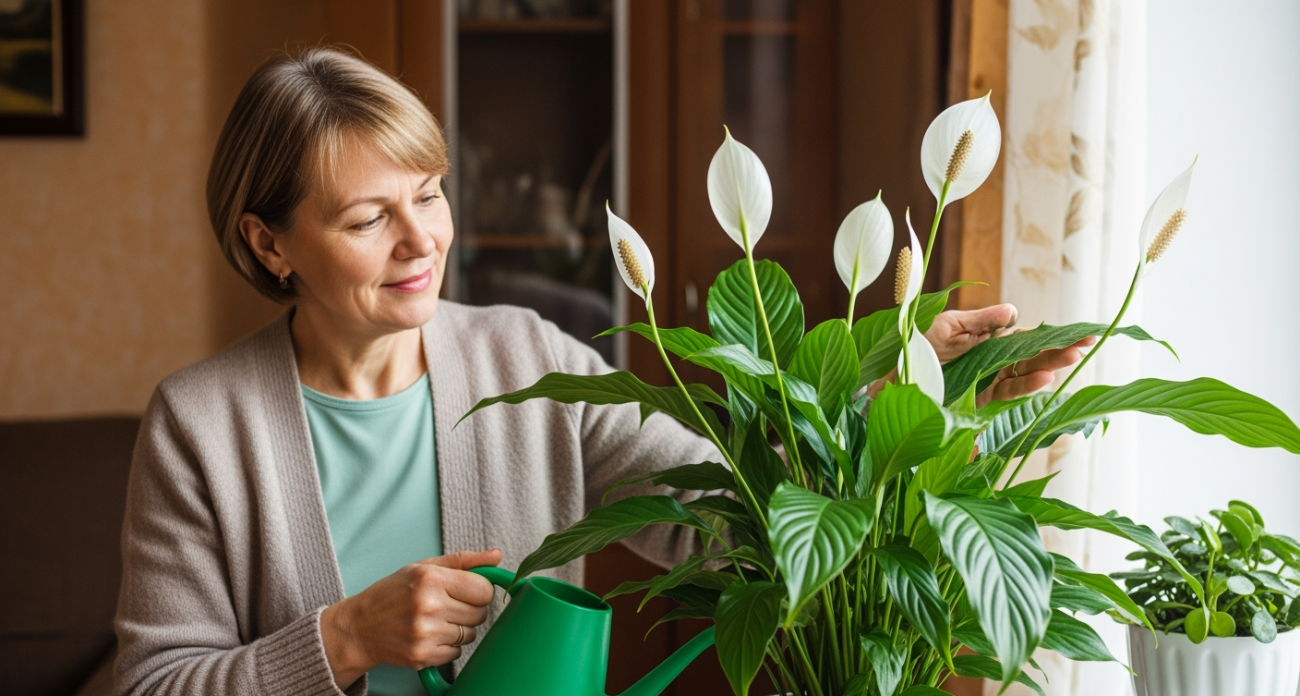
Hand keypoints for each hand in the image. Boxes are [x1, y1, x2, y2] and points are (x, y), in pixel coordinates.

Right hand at [320, 548, 502, 688]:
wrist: (359, 627)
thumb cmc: (392, 593)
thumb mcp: (423, 567)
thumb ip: (464, 561)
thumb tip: (497, 556)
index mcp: (431, 579)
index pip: (483, 590)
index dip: (480, 591)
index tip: (468, 591)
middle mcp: (428, 606)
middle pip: (480, 613)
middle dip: (470, 609)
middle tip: (449, 605)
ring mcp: (425, 633)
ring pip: (470, 634)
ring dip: (460, 629)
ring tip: (436, 620)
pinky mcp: (422, 656)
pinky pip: (457, 653)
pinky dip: (448, 646)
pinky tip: (430, 635)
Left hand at [865, 304, 1093, 404]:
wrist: (885, 376)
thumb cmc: (913, 347)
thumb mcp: (946, 325)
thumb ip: (979, 321)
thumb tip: (1013, 311)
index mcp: (988, 343)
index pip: (1028, 341)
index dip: (1055, 338)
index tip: (1084, 332)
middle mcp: (992, 365)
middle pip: (1033, 359)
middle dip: (1060, 352)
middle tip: (1088, 343)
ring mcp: (986, 385)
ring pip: (1025, 377)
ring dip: (1049, 368)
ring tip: (1072, 356)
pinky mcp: (977, 403)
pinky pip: (1006, 395)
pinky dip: (1025, 386)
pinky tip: (1043, 378)